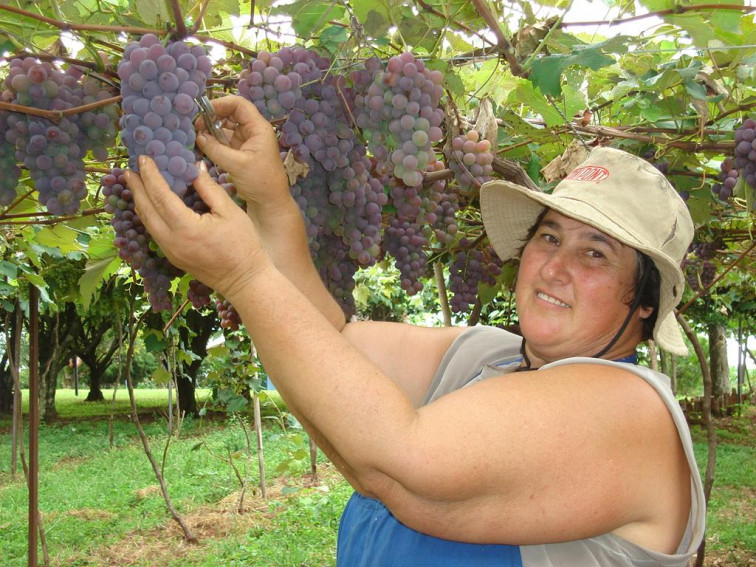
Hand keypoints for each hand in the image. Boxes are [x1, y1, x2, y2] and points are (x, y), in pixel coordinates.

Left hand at [125, 155, 272, 297]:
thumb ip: (209, 188)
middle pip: (147, 209)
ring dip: (140, 201)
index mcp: (186, 228)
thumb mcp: (230, 212)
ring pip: (148, 222)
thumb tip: (195, 168)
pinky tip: (149, 205)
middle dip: (137, 187)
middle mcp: (172, 241)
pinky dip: (149, 215)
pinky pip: (155, 232)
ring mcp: (170, 251)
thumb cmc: (243, 245)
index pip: (161, 196)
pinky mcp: (173, 257)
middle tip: (130, 169)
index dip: (151, 176)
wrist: (244, 279)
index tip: (144, 159)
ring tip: (135, 183)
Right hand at [195, 95, 289, 213]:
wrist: (270, 203)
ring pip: (226, 128)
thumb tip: (199, 136)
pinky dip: (215, 141)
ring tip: (197, 136)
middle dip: (213, 117)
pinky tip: (203, 145)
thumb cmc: (261, 183)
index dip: (220, 104)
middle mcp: (254, 131)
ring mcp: (247, 142)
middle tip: (196, 126)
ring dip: (212, 130)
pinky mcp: (241, 152)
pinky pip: (225, 141)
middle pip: (231, 114)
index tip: (203, 111)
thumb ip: (216, 149)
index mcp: (259, 128)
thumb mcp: (236, 164)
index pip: (239, 104)